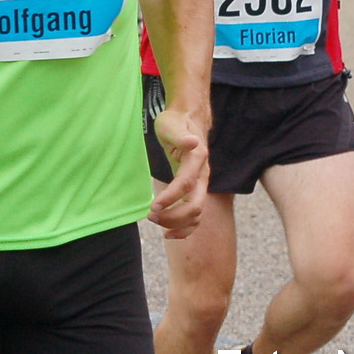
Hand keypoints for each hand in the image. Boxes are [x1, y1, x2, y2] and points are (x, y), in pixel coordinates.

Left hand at [149, 105, 209, 238]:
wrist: (188, 120)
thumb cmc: (175, 122)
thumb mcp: (171, 124)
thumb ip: (180, 135)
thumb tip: (192, 143)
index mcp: (197, 159)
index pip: (185, 184)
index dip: (170, 197)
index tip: (152, 207)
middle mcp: (203, 175)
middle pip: (195, 206)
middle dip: (173, 216)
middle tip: (150, 217)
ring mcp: (201, 185)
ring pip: (196, 215)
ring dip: (177, 224)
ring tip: (155, 222)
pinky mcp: (196, 190)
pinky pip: (195, 216)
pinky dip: (184, 228)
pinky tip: (168, 233)